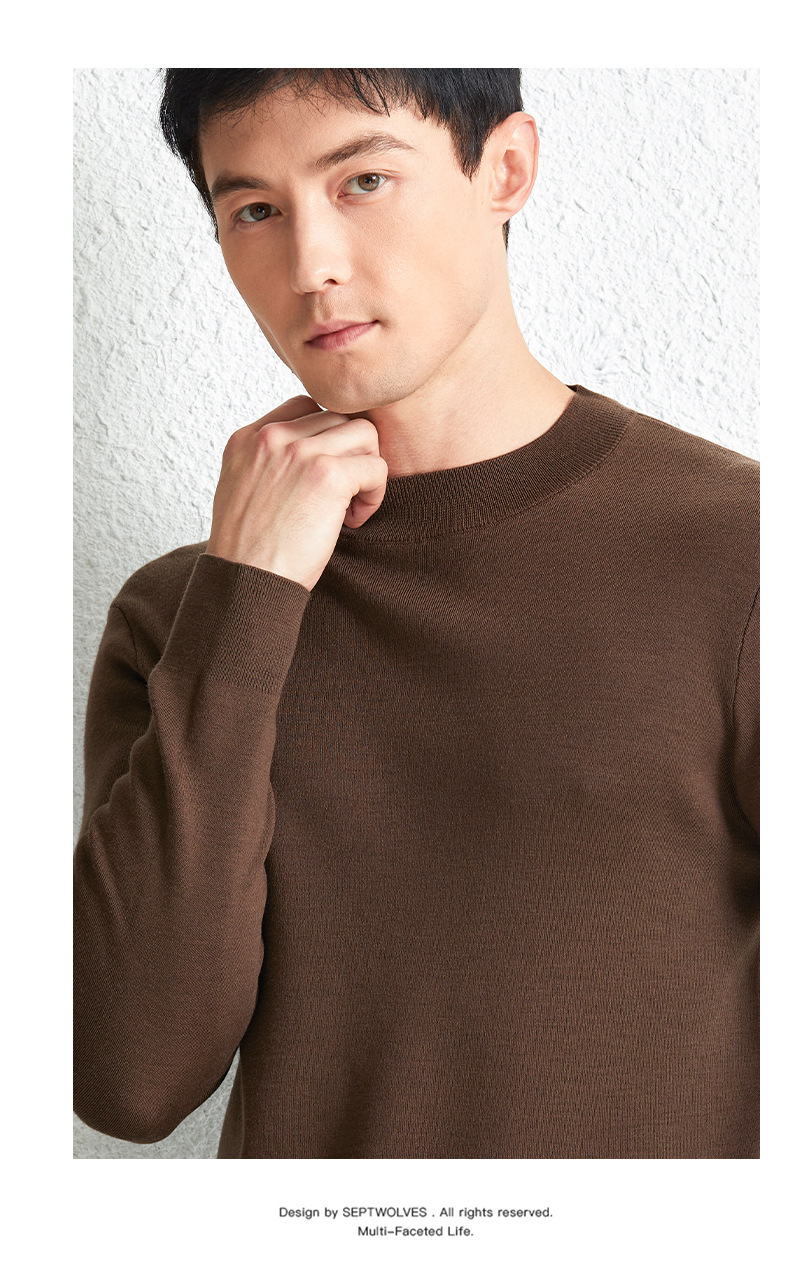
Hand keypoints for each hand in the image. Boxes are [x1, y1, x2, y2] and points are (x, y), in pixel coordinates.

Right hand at [205, 395, 387, 590]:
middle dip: (348, 456)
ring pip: (364, 433)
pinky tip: (352, 520)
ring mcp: (300, 452)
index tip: (321, 478)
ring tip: (349, 506)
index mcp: (248, 438)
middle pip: (338, 417)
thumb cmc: (248, 551)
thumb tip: (310, 455)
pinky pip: (376, 467)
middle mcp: (271, 437)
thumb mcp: (242, 490)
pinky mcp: (327, 475)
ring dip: (365, 470)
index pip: (305, 408)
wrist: (245, 582)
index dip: (325, 441)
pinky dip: (374, 495)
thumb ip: (268, 463)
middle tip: (340, 497)